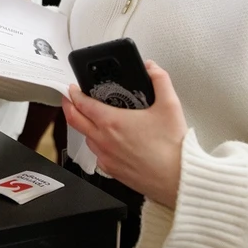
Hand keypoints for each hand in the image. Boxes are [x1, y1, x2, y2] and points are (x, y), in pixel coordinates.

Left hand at [62, 60, 186, 208]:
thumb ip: (160, 80)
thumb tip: (152, 68)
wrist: (178, 179)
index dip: (74, 94)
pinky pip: (97, 155)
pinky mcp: (112, 171)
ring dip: (84, 126)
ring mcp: (106, 158)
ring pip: (86, 138)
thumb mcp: (170, 105)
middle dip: (69, 107)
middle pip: (75, 121)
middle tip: (68, 99)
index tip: (72, 88)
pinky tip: (108, 141)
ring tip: (91, 118)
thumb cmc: (172, 147)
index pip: (82, 104)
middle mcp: (104, 140)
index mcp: (112, 122)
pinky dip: (97, 145)